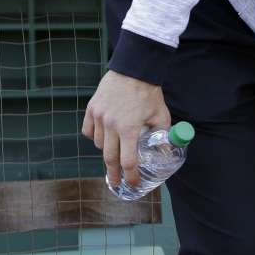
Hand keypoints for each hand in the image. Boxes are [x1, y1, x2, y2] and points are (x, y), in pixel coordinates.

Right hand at [82, 70, 170, 187]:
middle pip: (109, 158)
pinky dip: (95, 137)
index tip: (132, 184)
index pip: (128, 161)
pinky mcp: (91, 109)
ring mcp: (98, 116)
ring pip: (99, 144)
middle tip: (116, 182)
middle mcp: (111, 125)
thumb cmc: (149, 94)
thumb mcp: (162, 116)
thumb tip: (165, 153)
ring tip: (116, 151)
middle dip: (114, 173)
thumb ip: (163, 136)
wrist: (133, 70)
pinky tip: (104, 137)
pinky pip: (89, 131)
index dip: (130, 176)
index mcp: (129, 129)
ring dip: (107, 150)